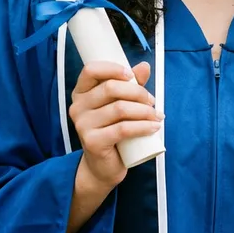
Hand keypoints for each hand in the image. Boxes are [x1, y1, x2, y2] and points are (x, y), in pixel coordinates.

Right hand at [69, 61, 161, 190]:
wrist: (103, 166)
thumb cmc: (112, 130)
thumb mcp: (120, 103)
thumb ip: (131, 84)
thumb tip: (144, 66)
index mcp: (81, 92)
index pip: (91, 70)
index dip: (112, 68)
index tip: (131, 75)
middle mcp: (78, 107)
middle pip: (110, 88)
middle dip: (137, 92)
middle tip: (152, 101)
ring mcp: (83, 125)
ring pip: (120, 108)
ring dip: (144, 111)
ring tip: (156, 116)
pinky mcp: (93, 142)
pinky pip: (123, 129)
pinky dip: (143, 126)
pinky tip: (154, 127)